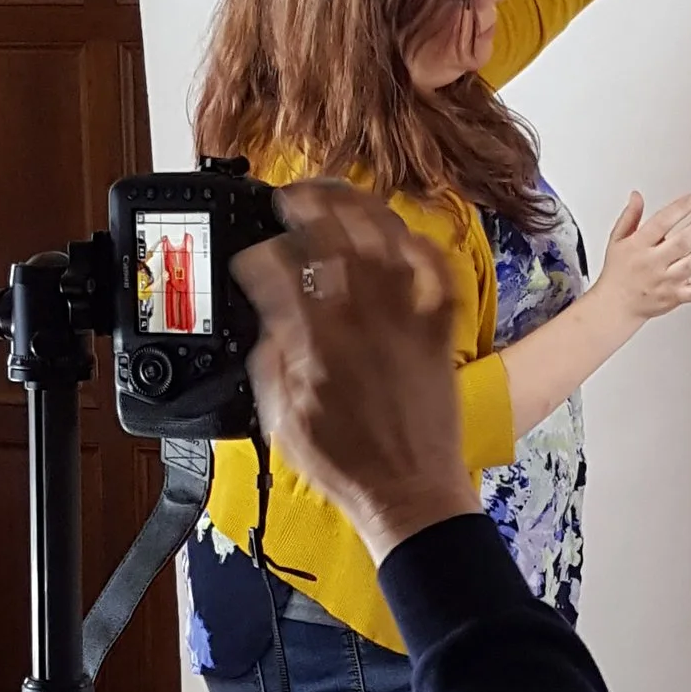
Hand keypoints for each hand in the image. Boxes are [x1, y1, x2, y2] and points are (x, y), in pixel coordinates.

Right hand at [232, 181, 481, 563]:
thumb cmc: (351, 467)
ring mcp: (407, 324)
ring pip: (388, 243)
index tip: (252, 257)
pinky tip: (404, 236)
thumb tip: (270, 327)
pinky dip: (421, 248)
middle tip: (293, 197)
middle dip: (310, 206)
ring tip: (342, 198)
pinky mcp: (438, 335)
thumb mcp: (285, 420)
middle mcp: (364, 322)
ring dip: (362, 211)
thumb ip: (273, 364)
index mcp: (319, 342)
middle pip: (337, 237)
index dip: (260, 256)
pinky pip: (438, 276)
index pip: (280, 273)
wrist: (410, 494)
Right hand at [592, 192, 690, 331]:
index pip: (661, 222)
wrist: (616, 305)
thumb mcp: (617, 240)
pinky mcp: (675, 297)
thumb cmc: (618, 272)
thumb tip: (637, 196)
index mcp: (638, 247)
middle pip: (682, 242)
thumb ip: (630, 216)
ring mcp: (666, 282)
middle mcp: (653, 264)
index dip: (679, 208)